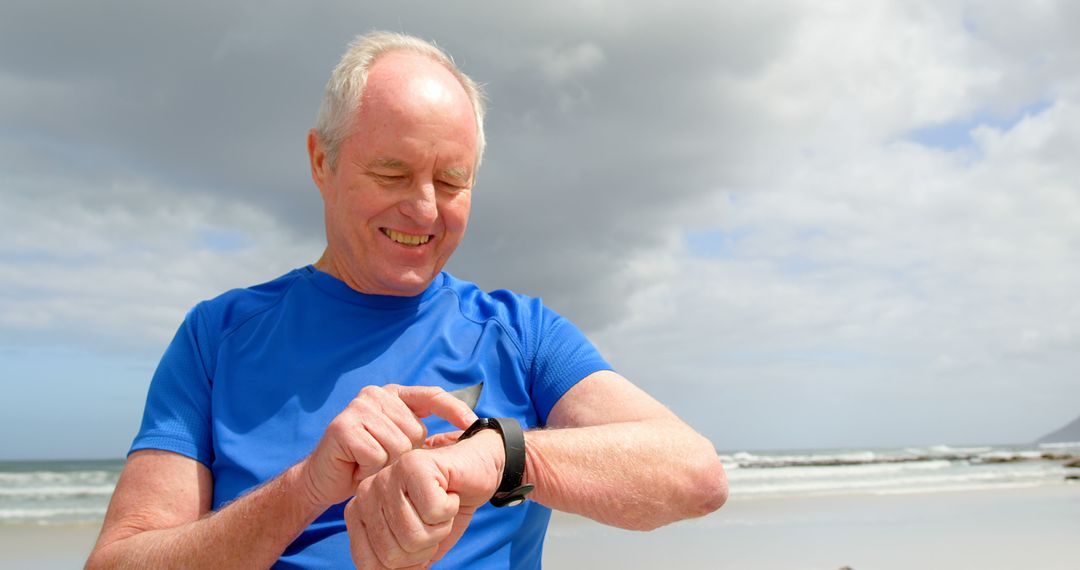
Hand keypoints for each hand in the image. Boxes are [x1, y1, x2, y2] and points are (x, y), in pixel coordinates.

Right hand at [299, 384, 477, 507]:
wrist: (323, 480)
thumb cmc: (367, 463)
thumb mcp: (400, 444)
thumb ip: (421, 433)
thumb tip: (463, 431)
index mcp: (394, 395)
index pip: (432, 396)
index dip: (455, 410)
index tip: (474, 425)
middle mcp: (377, 395)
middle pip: (416, 431)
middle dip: (405, 455)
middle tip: (382, 459)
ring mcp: (359, 408)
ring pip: (399, 446)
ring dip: (386, 465)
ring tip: (369, 463)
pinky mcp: (344, 426)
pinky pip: (378, 455)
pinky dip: (369, 470)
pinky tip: (357, 466)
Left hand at [345, 430, 504, 568]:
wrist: (474, 469)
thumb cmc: (443, 508)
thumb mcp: (418, 543)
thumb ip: (398, 565)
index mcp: (359, 513)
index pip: (370, 565)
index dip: (406, 564)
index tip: (419, 539)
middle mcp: (366, 493)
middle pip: (394, 553)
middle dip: (425, 545)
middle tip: (433, 519)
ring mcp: (388, 475)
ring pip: (415, 534)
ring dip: (440, 526)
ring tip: (440, 504)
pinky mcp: (414, 464)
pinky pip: (434, 512)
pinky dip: (450, 508)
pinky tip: (447, 490)